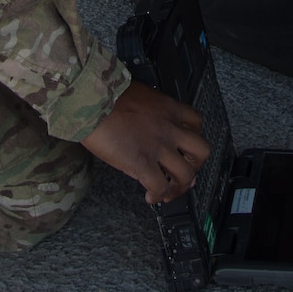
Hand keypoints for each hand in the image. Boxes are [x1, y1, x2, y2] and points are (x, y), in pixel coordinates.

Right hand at [80, 81, 210, 204]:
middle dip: (195, 165)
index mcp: (167, 108)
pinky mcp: (143, 163)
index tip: (186, 148)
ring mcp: (159, 147)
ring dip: (179, 187)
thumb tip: (143, 127)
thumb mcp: (136, 96)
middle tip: (184, 173)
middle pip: (201, 151)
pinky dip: (157, 196)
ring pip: (186, 174)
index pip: (196, 122)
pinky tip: (150, 197)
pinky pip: (160, 187)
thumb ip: (148, 111)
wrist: (91, 100)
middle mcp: (169, 128)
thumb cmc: (105, 94)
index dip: (193, 138)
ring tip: (168, 192)